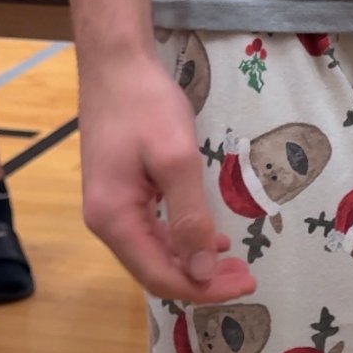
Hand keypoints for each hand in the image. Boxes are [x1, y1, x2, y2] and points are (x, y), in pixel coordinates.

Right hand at [78, 46, 255, 301]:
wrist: (116, 63)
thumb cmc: (145, 106)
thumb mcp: (177, 160)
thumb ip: (190, 218)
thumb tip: (204, 271)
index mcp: (114, 219)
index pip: (160, 276)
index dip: (204, 288)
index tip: (246, 284)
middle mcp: (105, 223)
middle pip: (156, 271)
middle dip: (202, 280)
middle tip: (247, 277)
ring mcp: (110, 208)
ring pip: (154, 254)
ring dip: (194, 263)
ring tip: (236, 263)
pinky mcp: (119, 193)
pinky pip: (151, 232)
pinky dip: (182, 241)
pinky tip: (210, 238)